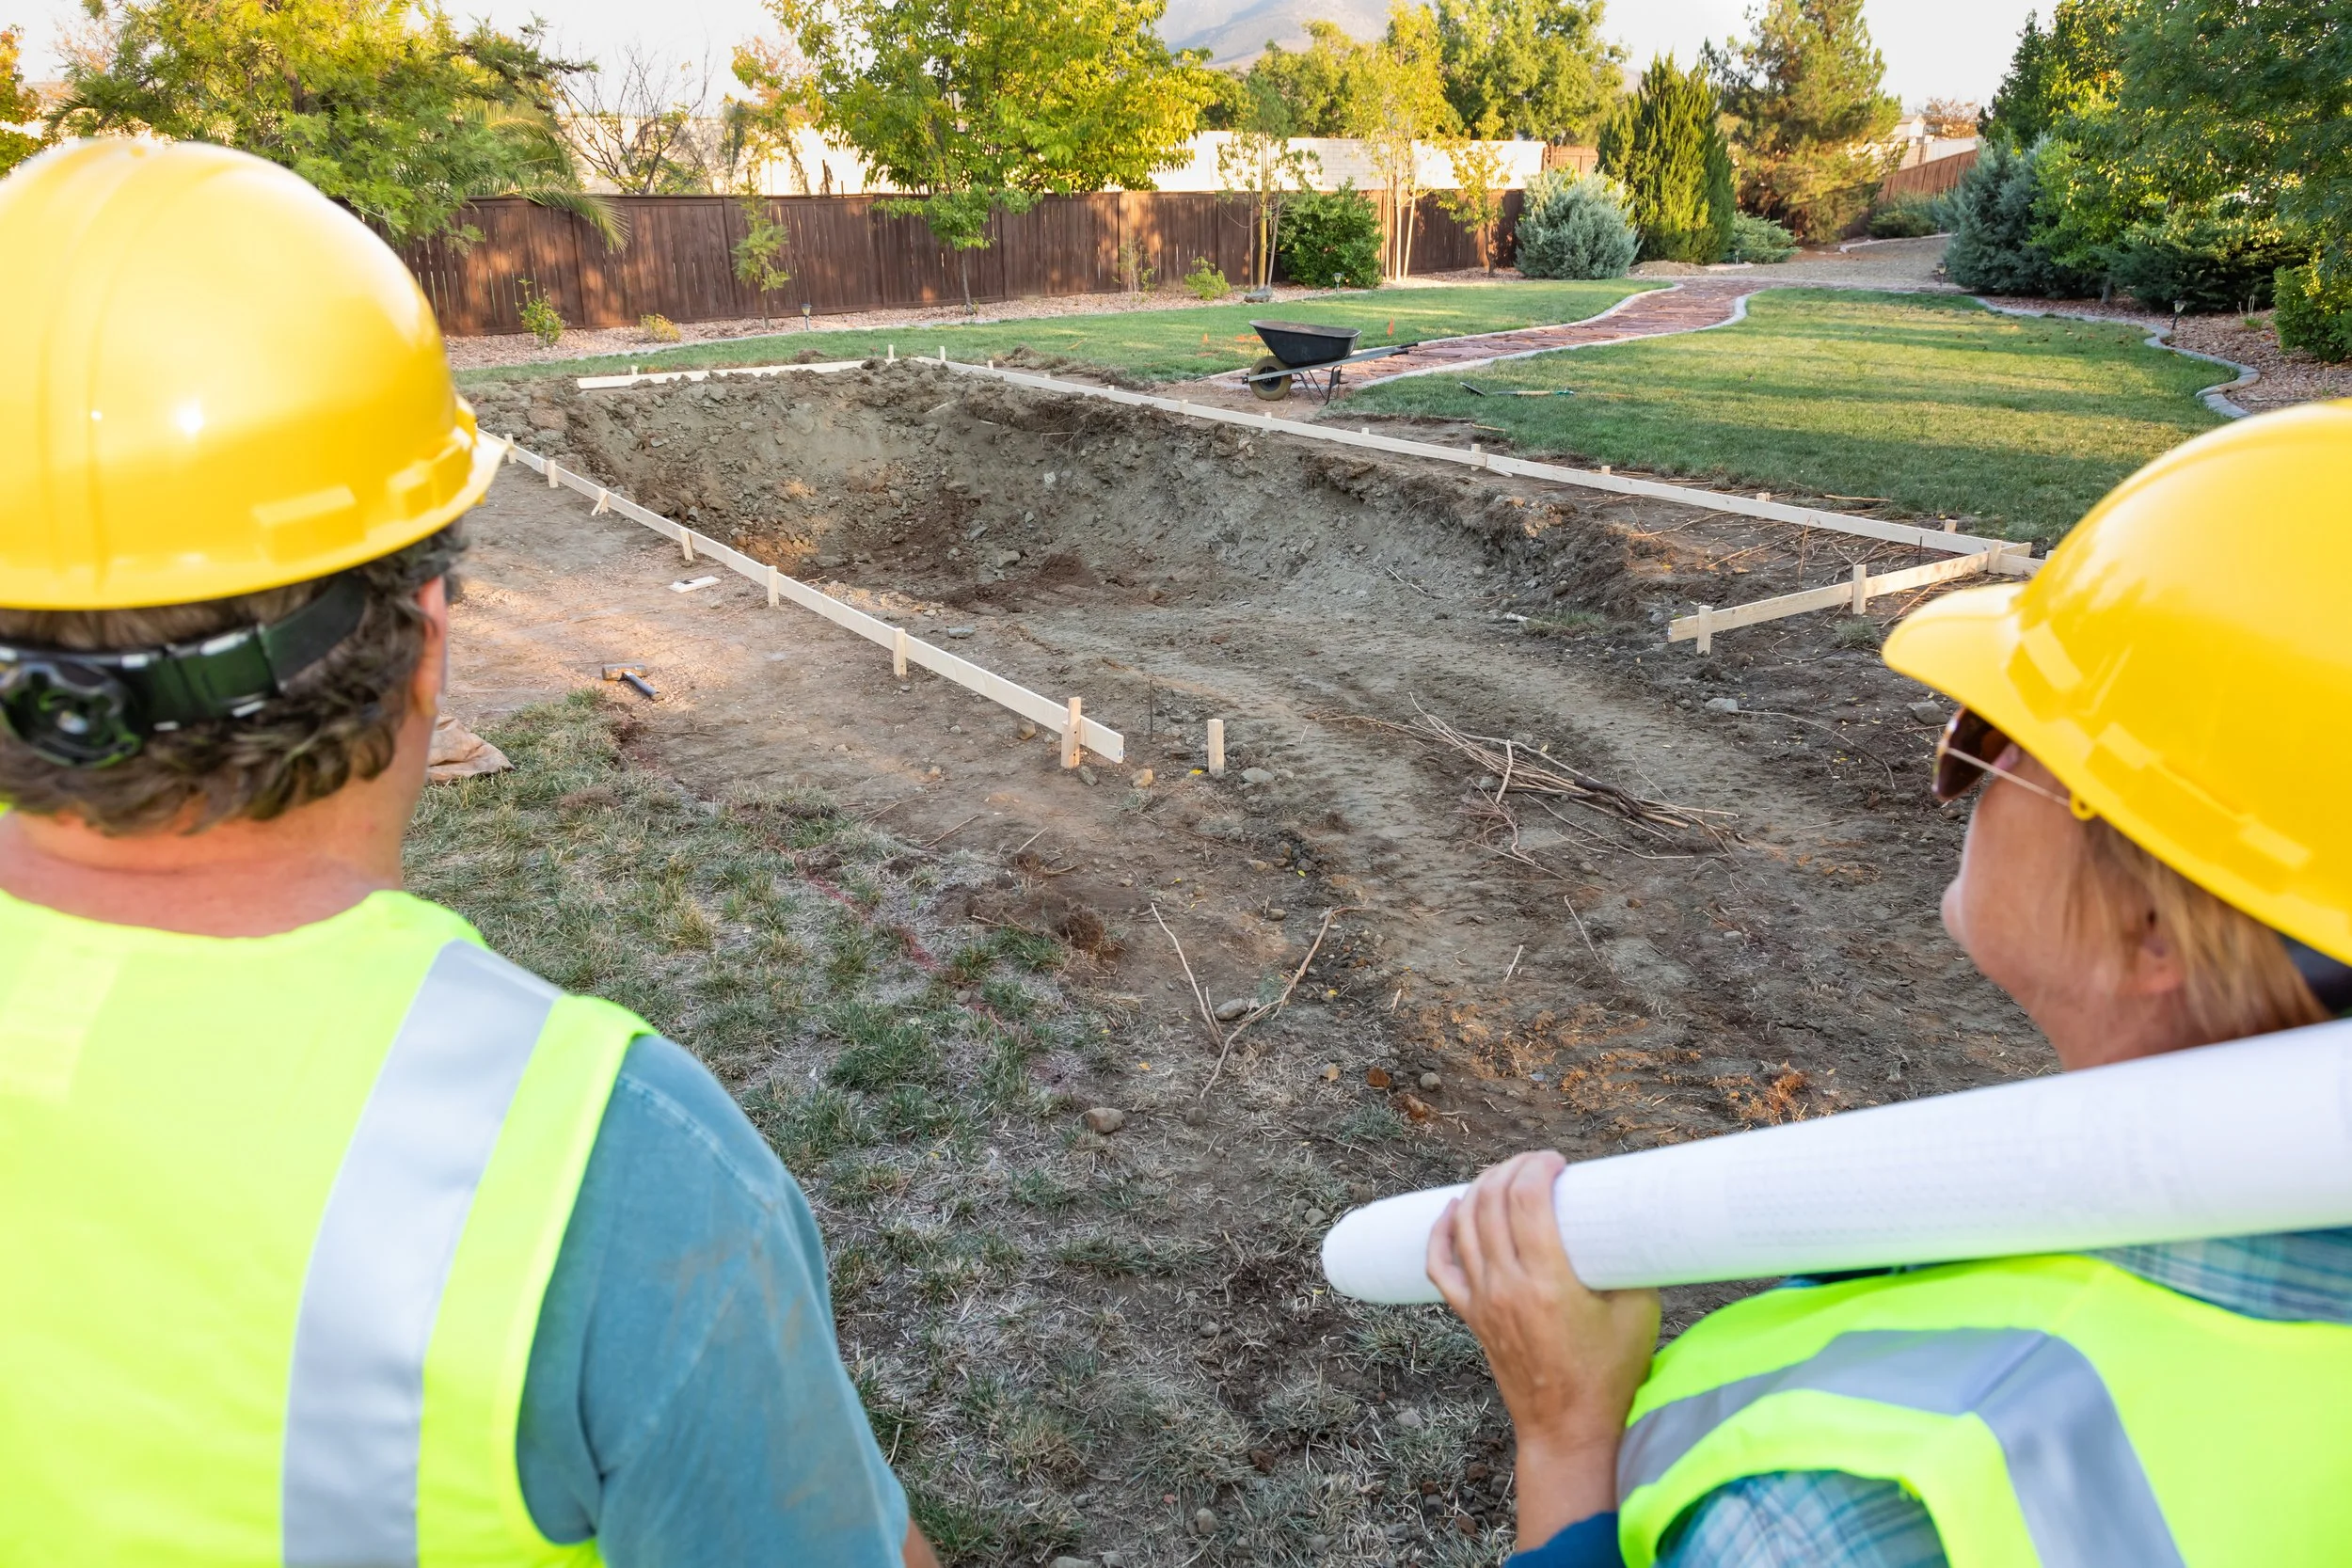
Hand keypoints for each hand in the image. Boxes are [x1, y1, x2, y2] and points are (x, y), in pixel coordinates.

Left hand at [1427, 1150, 1658, 1546]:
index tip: (1557, 1161)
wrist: (1568, 1429)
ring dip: (1481, 1188)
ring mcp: (1482, 1301)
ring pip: (1464, 1224)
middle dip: (1512, 1168)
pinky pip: (1440, 1264)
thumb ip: (1634, 1265)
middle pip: (1493, 1203)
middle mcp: (1507, 1287)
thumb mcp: (1640, 1314)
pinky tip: (1455, 1208)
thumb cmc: (1610, 1374)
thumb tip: (1631, 1220)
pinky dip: (1441, 1230)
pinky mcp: (1470, 1314)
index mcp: (1549, 1283)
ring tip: (1505, 1175)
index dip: (1538, 1167)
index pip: (1528, 1201)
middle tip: (1535, 1162)